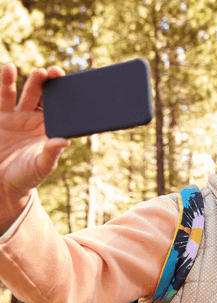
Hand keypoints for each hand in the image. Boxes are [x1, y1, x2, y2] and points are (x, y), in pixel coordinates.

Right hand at [0, 63, 68, 233]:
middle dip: (50, 84)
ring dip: (32, 81)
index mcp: (52, 130)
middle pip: (46, 97)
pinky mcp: (2, 117)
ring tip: (38, 71)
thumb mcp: (42, 167)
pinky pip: (5, 97)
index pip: (62, 110)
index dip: (66, 97)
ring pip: (26, 94)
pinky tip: (9, 68)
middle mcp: (37, 120)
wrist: (3, 182)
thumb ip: (51, 154)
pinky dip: (6, 82)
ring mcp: (19, 117)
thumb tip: (64, 141)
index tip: (71, 86)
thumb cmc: (28, 176)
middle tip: (54, 72)